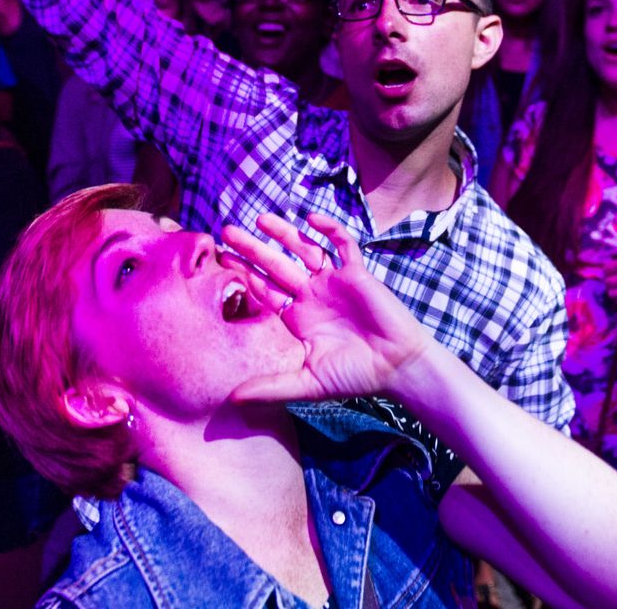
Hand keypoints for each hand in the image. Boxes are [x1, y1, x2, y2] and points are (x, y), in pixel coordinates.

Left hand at [222, 214, 433, 403]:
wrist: (398, 367)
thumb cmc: (355, 376)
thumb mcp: (308, 383)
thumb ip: (271, 387)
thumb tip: (231, 399)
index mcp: (297, 318)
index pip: (264, 292)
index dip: (242, 277)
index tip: (219, 264)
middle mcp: (311, 296)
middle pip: (276, 266)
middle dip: (253, 249)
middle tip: (226, 232)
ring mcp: (333, 282)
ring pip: (304, 250)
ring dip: (284, 233)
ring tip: (260, 218)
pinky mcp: (356, 273)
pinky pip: (343, 245)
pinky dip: (329, 230)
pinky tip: (311, 218)